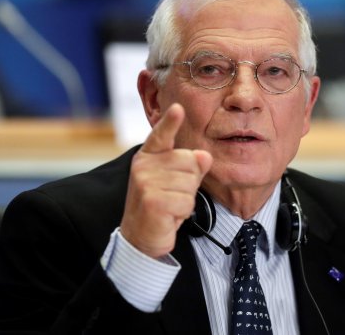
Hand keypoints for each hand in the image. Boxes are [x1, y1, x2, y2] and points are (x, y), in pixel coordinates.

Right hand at [120, 104, 212, 258]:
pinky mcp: (152, 202)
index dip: (170, 122)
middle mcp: (144, 167)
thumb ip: (192, 167)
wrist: (140, 236)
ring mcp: (145, 184)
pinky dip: (182, 212)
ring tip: (169, 205)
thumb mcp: (177, 182)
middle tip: (172, 195)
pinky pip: (186, 201)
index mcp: (148, 157)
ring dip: (185, 199)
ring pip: (190, 183)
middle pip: (189, 161)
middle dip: (189, 182)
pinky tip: (168, 216)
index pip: (161, 135)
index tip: (178, 108)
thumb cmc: (160, 204)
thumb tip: (204, 155)